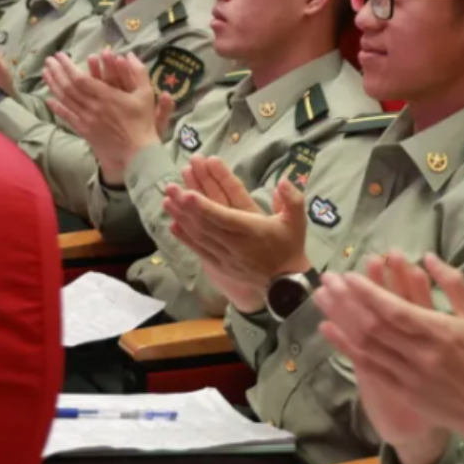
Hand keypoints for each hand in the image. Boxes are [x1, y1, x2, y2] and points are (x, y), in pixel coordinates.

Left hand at [42, 51, 173, 181]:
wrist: (136, 152)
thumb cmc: (142, 122)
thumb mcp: (146, 94)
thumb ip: (139, 72)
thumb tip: (129, 54)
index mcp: (106, 96)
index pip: (80, 78)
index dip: (67, 66)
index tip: (60, 56)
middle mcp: (92, 106)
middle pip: (68, 87)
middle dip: (57, 72)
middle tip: (48, 61)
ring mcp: (86, 119)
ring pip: (65, 100)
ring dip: (54, 86)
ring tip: (45, 74)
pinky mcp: (85, 130)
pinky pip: (68, 117)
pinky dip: (57, 108)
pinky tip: (50, 100)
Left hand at [162, 158, 309, 311]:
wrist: (286, 284)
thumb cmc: (289, 247)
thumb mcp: (297, 222)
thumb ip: (292, 199)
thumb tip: (283, 179)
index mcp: (253, 231)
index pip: (224, 218)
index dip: (204, 206)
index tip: (187, 193)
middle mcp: (235, 245)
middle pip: (206, 224)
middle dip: (185, 206)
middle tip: (169, 187)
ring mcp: (225, 257)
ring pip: (199, 236)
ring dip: (181, 218)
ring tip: (166, 200)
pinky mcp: (219, 266)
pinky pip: (199, 250)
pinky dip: (184, 237)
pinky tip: (173, 224)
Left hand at [317, 253, 449, 463]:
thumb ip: (454, 283)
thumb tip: (427, 256)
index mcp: (439, 331)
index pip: (395, 310)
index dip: (369, 292)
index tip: (349, 275)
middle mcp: (419, 354)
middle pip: (373, 325)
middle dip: (346, 300)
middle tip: (327, 279)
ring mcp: (407, 374)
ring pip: (365, 344)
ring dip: (340, 319)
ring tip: (321, 298)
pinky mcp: (401, 390)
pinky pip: (367, 366)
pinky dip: (346, 347)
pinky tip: (329, 330)